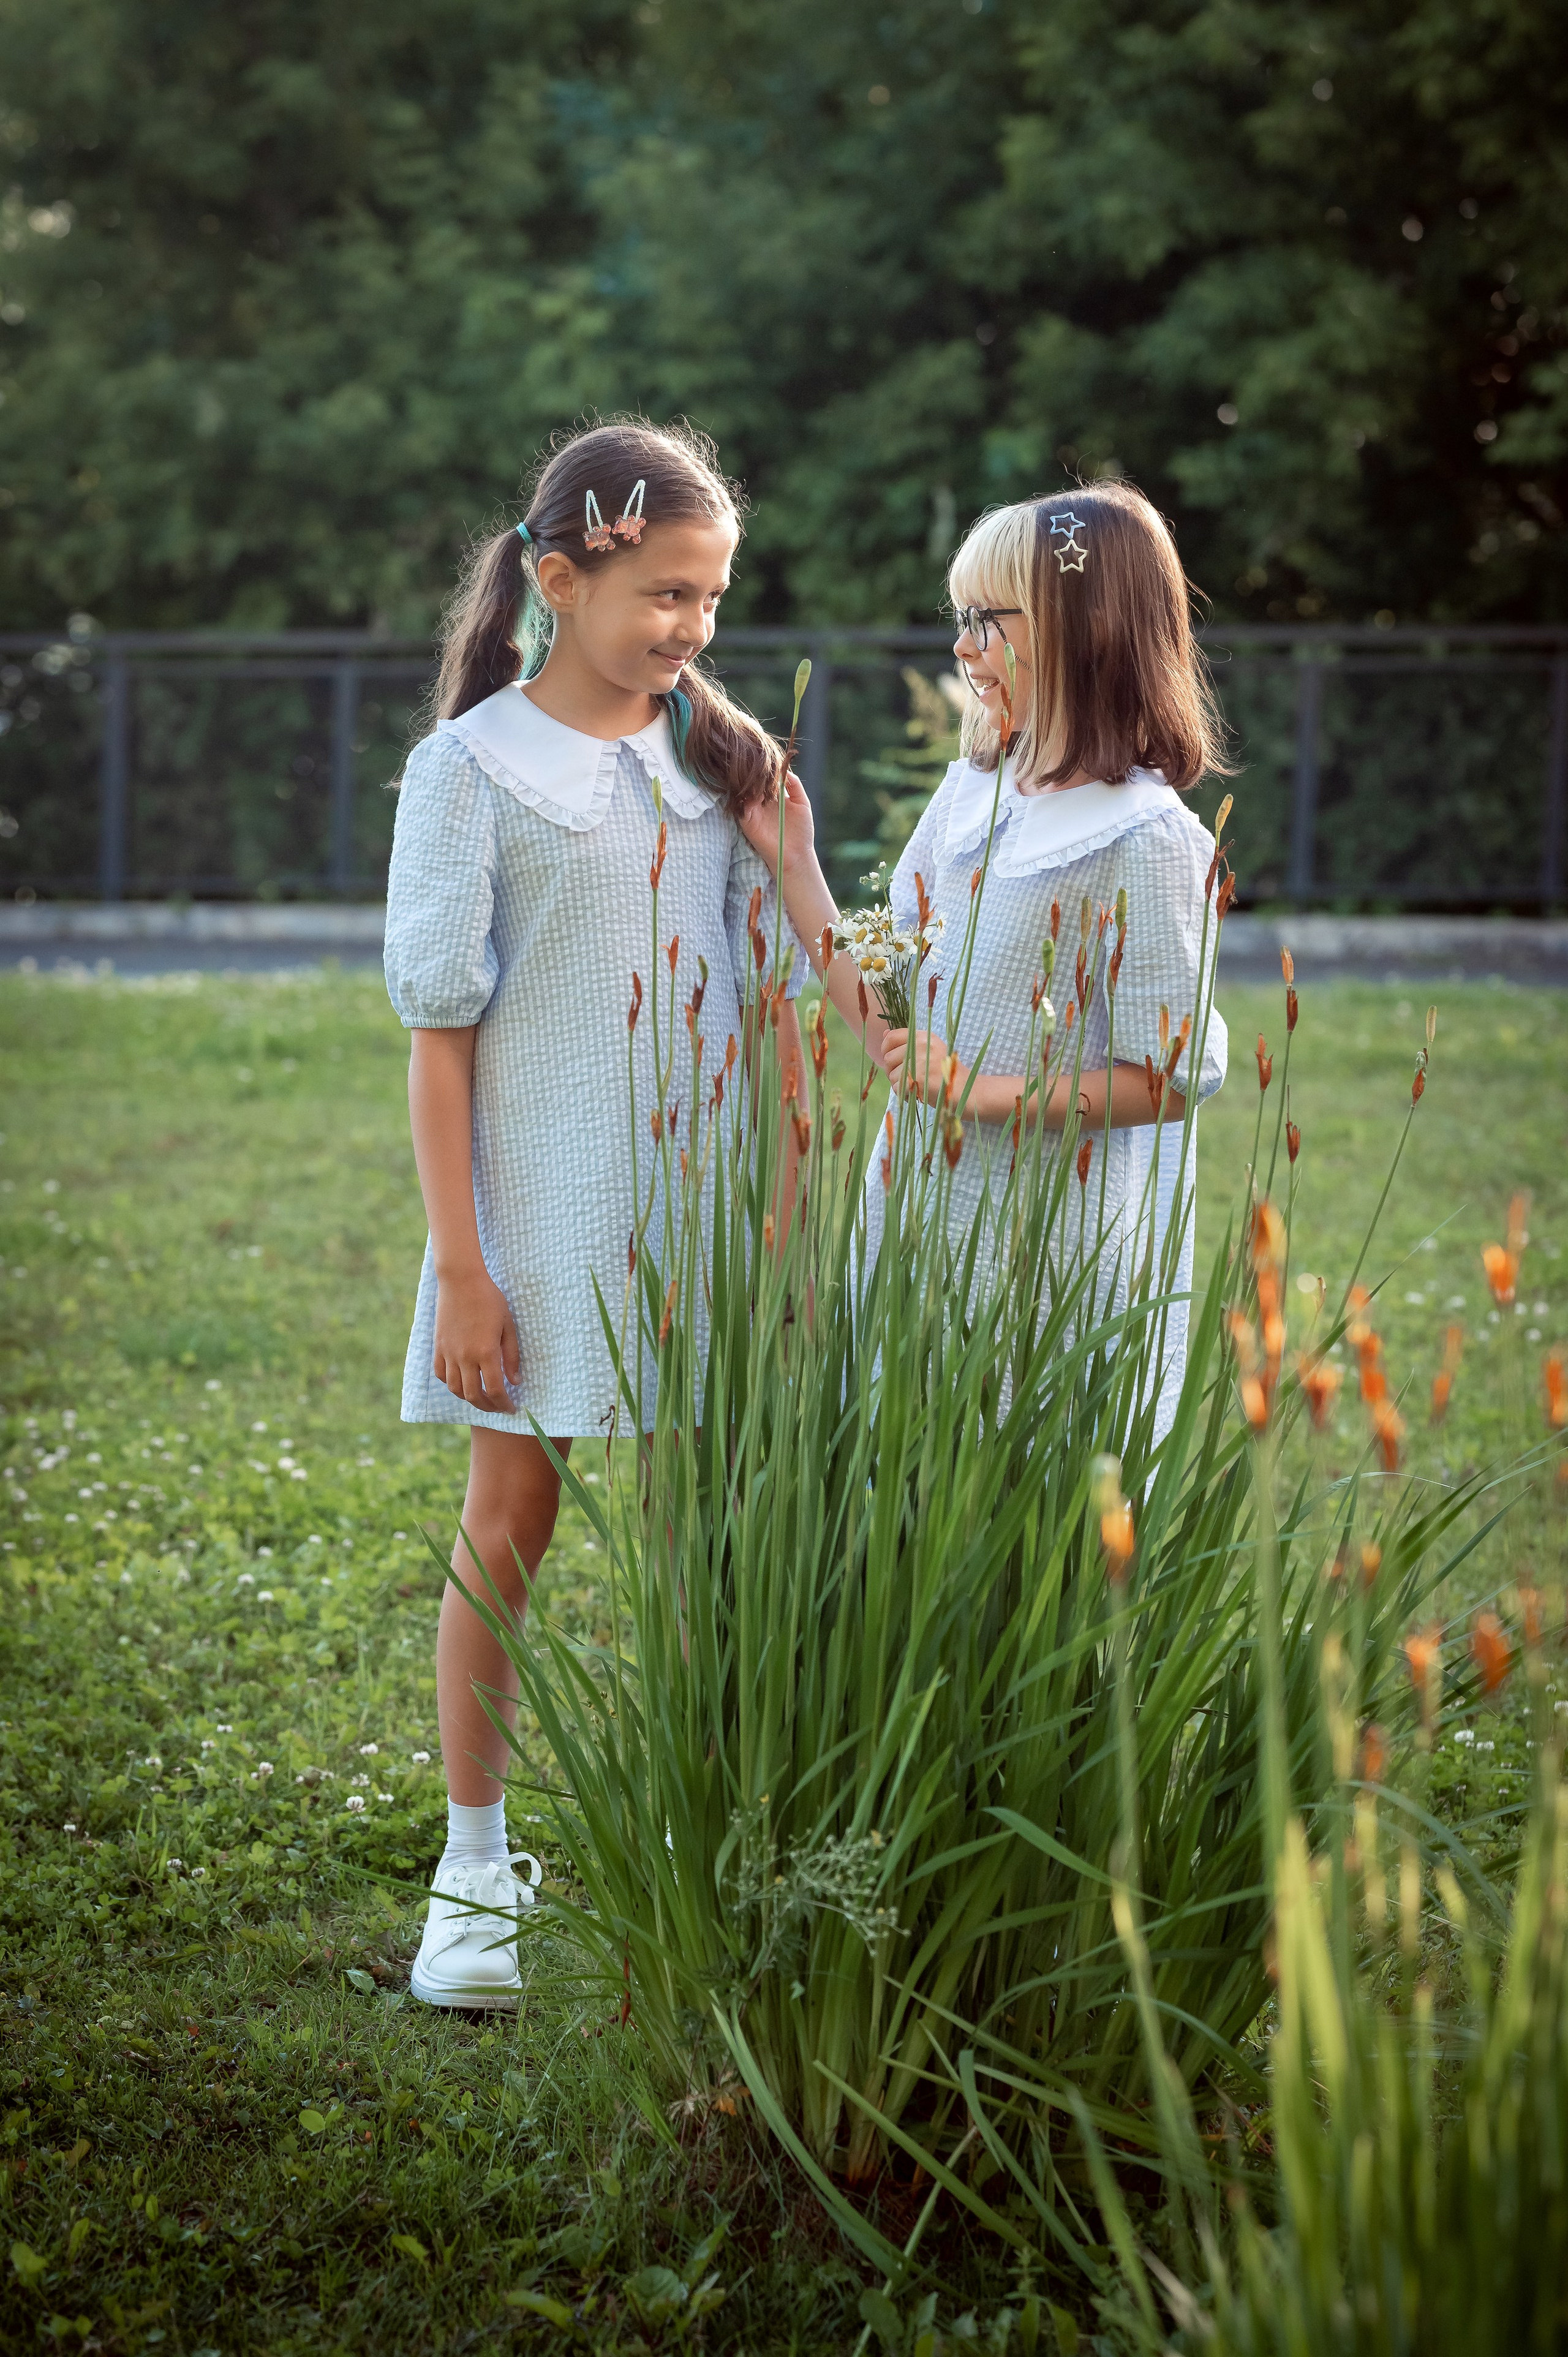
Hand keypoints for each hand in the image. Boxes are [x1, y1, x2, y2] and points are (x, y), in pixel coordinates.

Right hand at [432, 1265, 520, 1411]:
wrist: (461, 1281)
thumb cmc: (489, 1300)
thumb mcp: (508, 1326)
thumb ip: (511, 1356)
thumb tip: (515, 1381)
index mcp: (486, 1352)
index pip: (495, 1390)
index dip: (504, 1404)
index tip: (511, 1408)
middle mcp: (465, 1356)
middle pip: (474, 1395)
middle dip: (488, 1407)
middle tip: (498, 1407)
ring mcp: (448, 1353)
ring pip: (455, 1389)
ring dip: (469, 1398)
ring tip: (481, 1398)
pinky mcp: (438, 1347)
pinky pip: (441, 1374)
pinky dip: (451, 1384)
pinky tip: (462, 1382)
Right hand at [737, 769, 815, 876]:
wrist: (797, 856)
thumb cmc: (802, 832)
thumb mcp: (802, 803)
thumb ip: (795, 786)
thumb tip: (785, 769)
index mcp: (774, 796)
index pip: (766, 778)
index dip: (767, 768)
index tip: (769, 758)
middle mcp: (762, 802)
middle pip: (754, 783)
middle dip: (756, 774)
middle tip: (761, 765)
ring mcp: (754, 812)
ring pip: (745, 792)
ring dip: (751, 785)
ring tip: (759, 779)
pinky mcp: (748, 823)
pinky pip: (742, 808)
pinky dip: (747, 799)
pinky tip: (757, 795)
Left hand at [882, 1028, 966, 1106]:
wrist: (965, 1089)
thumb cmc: (945, 1071)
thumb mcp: (930, 1049)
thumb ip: (907, 1042)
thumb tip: (884, 1034)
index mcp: (924, 1037)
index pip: (892, 1037)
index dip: (886, 1049)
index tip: (892, 1059)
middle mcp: (921, 1046)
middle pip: (888, 1058)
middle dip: (892, 1070)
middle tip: (906, 1077)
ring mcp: (920, 1063)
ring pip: (892, 1075)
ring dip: (899, 1084)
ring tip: (914, 1086)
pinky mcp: (919, 1079)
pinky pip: (897, 1087)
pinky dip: (903, 1094)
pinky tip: (916, 1093)